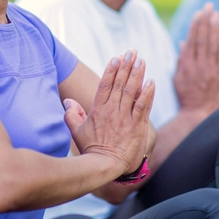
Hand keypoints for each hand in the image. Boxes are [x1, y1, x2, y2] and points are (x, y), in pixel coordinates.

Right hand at [63, 50, 154, 175]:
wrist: (103, 166)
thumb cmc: (90, 149)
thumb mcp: (76, 131)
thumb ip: (72, 115)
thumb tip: (67, 101)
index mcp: (98, 110)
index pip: (105, 85)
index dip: (111, 70)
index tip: (116, 58)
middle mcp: (112, 110)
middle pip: (119, 83)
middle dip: (126, 66)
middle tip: (132, 52)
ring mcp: (124, 117)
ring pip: (132, 91)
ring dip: (137, 74)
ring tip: (141, 61)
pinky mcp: (136, 126)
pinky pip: (143, 106)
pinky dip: (147, 94)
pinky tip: (151, 82)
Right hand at [173, 3, 218, 116]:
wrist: (199, 116)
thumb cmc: (188, 97)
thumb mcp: (179, 79)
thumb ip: (181, 60)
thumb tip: (183, 42)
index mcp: (187, 66)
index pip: (192, 41)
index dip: (195, 25)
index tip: (199, 13)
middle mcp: (199, 66)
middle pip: (203, 39)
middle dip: (206, 21)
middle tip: (209, 6)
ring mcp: (211, 72)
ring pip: (213, 46)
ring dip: (215, 28)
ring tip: (216, 14)